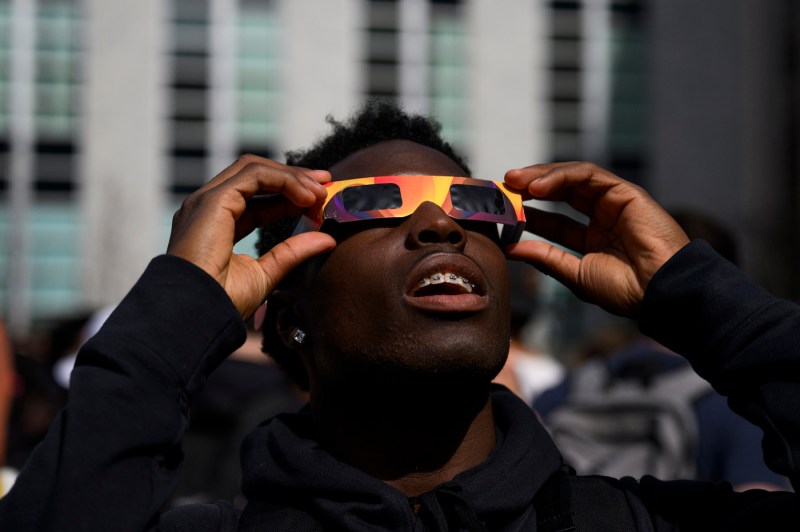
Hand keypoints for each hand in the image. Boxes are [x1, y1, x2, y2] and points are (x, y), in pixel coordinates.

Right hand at [167, 155, 336, 318]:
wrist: (197, 315)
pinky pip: (253, 176)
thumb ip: (294, 252)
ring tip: (319, 191)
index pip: (257, 197)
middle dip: (293, 176)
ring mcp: (206, 201)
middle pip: (255, 175)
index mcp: (216, 223)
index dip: (290, 195)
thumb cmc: (223, 302)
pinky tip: (305, 196)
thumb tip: (327, 239)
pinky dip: (284, 180)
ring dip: (291, 176)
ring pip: (254, 169)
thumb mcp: (267, 273)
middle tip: (325, 184)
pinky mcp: (212, 201)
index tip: (319, 199)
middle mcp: (208, 207)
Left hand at [504, 162, 688, 317]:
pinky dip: (561, 176)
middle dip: (529, 189)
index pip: (553, 220)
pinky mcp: (625, 192)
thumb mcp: (575, 274)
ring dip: (540, 177)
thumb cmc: (625, 290)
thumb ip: (545, 258)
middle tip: (502, 188)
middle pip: (559, 193)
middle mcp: (602, 216)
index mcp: (592, 238)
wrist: (659, 291)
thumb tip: (510, 249)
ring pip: (571, 178)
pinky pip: (589, 175)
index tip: (501, 213)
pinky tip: (538, 187)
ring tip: (514, 182)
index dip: (527, 214)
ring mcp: (614, 202)